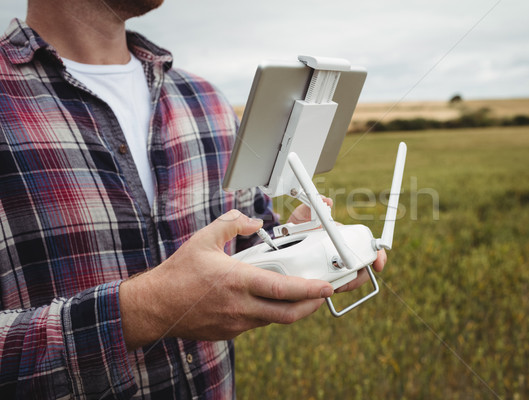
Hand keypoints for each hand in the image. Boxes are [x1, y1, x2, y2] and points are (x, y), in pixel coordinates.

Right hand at [120, 210, 333, 349]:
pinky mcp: (230, 332)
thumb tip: (254, 222)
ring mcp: (236, 323)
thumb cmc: (178, 274)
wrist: (155, 307)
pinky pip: (258, 324)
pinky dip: (269, 313)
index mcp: (238, 281)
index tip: (327, 287)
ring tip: (301, 296)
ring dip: (292, 309)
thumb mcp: (204, 239)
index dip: (310, 290)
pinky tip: (268, 301)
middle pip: (288, 314)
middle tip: (323, 295)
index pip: (283, 289)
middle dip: (311, 305)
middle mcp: (241, 306)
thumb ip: (232, 224)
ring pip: (274, 320)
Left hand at [286, 198, 387, 293]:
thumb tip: (326, 201)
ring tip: (335, 285)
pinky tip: (325, 289)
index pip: (368, 246)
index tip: (378, 264)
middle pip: (363, 268)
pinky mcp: (326, 277)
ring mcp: (336, 265)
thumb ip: (312, 207)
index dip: (377, 255)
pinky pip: (336, 286)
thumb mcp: (302, 215)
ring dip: (347, 284)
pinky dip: (334, 288)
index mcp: (345, 237)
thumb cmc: (297, 226)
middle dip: (360, 276)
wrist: (283, 241)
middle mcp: (344, 251)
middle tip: (348, 280)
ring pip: (351, 279)